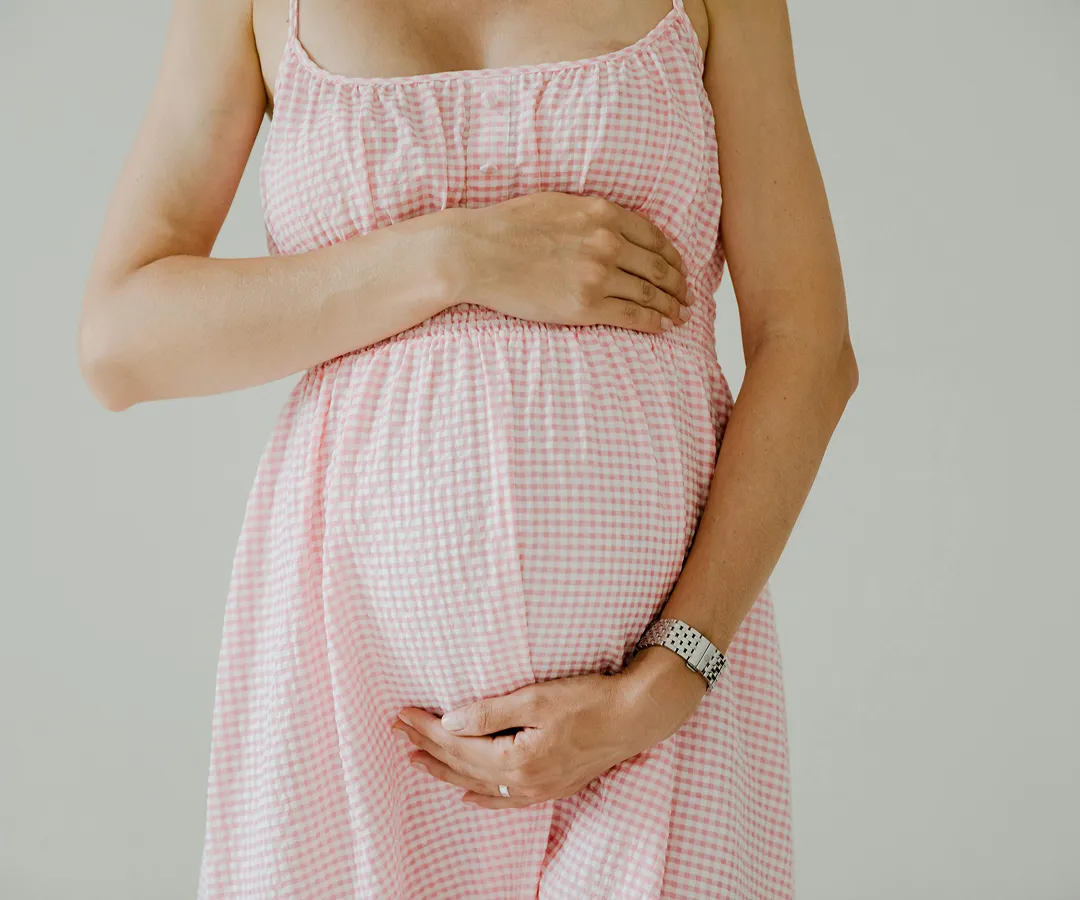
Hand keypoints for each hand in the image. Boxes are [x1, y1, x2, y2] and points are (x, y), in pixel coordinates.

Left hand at [392, 647, 707, 809]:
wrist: (635, 716)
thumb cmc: (589, 700)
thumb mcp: (535, 698)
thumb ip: (490, 713)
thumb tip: (449, 721)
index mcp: (518, 759)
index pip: (458, 743)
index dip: (426, 728)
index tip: (401, 714)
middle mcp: (525, 782)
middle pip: (462, 765)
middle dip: (427, 747)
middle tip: (397, 732)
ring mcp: (539, 788)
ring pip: (479, 783)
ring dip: (445, 771)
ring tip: (416, 760)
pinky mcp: (552, 786)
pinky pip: (506, 798)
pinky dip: (482, 797)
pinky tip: (465, 795)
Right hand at [442, 193, 693, 334]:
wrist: (477, 253)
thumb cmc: (506, 228)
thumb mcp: (556, 203)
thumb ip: (590, 213)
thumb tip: (610, 223)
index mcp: (601, 213)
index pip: (654, 236)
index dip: (672, 255)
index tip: (680, 267)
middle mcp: (606, 242)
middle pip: (659, 266)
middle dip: (679, 284)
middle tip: (689, 296)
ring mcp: (598, 276)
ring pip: (651, 293)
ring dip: (672, 306)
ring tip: (681, 315)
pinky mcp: (585, 306)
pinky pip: (633, 316)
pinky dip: (655, 322)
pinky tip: (664, 327)